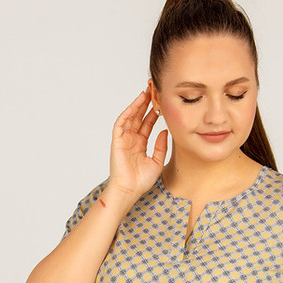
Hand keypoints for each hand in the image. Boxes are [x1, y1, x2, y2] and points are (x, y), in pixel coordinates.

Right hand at [108, 86, 168, 200]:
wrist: (129, 190)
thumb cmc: (141, 181)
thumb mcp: (157, 162)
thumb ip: (161, 146)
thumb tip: (165, 131)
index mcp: (140, 145)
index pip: (147, 124)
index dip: (153, 113)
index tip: (161, 103)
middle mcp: (131, 140)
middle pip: (138, 117)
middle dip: (145, 104)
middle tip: (153, 91)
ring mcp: (123, 140)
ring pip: (130, 117)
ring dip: (137, 105)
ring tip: (146, 93)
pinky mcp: (117, 141)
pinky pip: (121, 123)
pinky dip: (127, 113)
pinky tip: (135, 105)